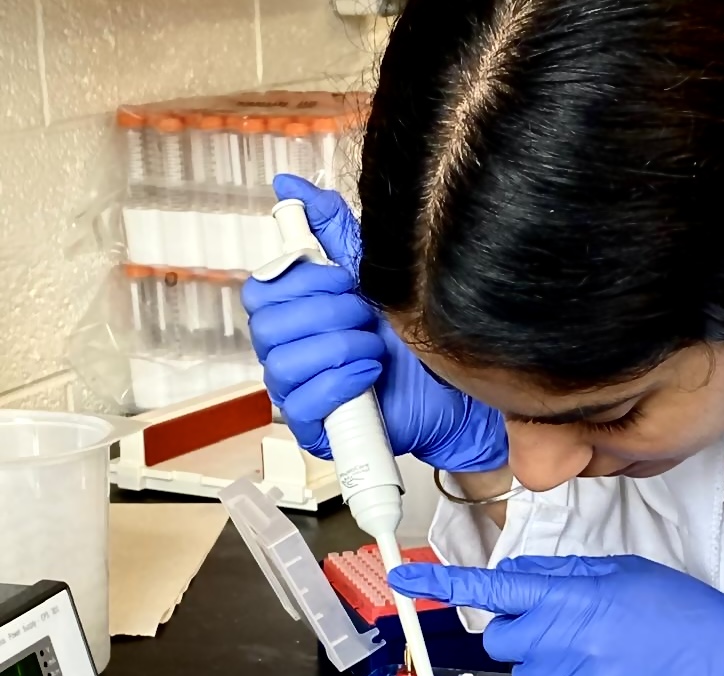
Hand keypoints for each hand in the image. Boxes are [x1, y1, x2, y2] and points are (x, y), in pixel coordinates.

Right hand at [241, 175, 507, 471]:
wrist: (452, 391)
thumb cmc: (409, 336)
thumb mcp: (373, 271)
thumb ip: (331, 227)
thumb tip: (288, 186)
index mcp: (291, 314)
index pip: (261, 291)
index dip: (302, 281)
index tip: (346, 279)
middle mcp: (286, 352)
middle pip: (268, 327)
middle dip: (327, 313)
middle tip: (366, 315)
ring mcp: (298, 393)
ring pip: (284, 364)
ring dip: (337, 347)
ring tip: (374, 346)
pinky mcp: (316, 430)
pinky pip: (303, 405)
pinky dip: (341, 382)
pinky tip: (372, 374)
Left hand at [388, 555, 723, 675]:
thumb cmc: (681, 615)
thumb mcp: (622, 575)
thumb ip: (560, 577)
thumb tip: (511, 579)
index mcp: (568, 599)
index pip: (490, 590)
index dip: (440, 584)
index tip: (402, 577)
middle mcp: (560, 643)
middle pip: (503, 640)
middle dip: (525, 634)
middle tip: (573, 632)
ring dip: (552, 669)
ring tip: (605, 662)